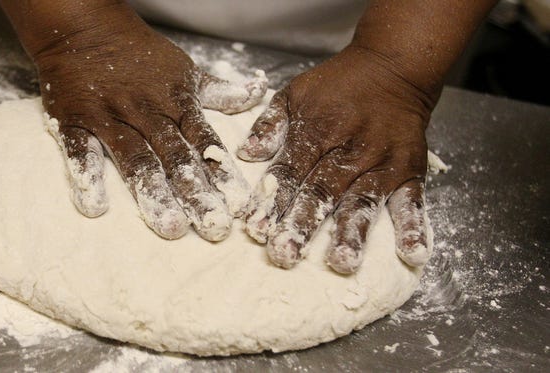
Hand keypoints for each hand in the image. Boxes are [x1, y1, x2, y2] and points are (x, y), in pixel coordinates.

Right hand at [32, 6, 266, 240]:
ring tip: (171, 226)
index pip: (205, 142)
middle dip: (197, 194)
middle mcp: (147, 114)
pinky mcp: (75, 122)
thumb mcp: (184, 70)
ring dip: (153, 194)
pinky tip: (96, 207)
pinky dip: (86, 177)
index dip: (222, 174)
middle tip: (214, 228)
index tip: (238, 205)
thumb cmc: (139, 55)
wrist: (85, 29)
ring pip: (135, 160)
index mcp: (177, 104)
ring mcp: (110, 118)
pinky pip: (79, 151)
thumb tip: (256, 94)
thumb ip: (218, 91)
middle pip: (176, 158)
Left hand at [238, 45, 438, 272]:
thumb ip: (269, 124)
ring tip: (342, 262)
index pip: (289, 173)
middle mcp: (348, 151)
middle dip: (302, 224)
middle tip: (285, 254)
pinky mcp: (409, 171)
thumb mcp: (294, 94)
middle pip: (321, 192)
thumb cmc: (338, 86)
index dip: (272, 201)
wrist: (393, 67)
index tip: (256, 229)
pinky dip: (413, 227)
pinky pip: (413, 201)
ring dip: (352, 233)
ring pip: (363, 201)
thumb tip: (246, 154)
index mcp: (315, 133)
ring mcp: (381, 163)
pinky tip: (411, 254)